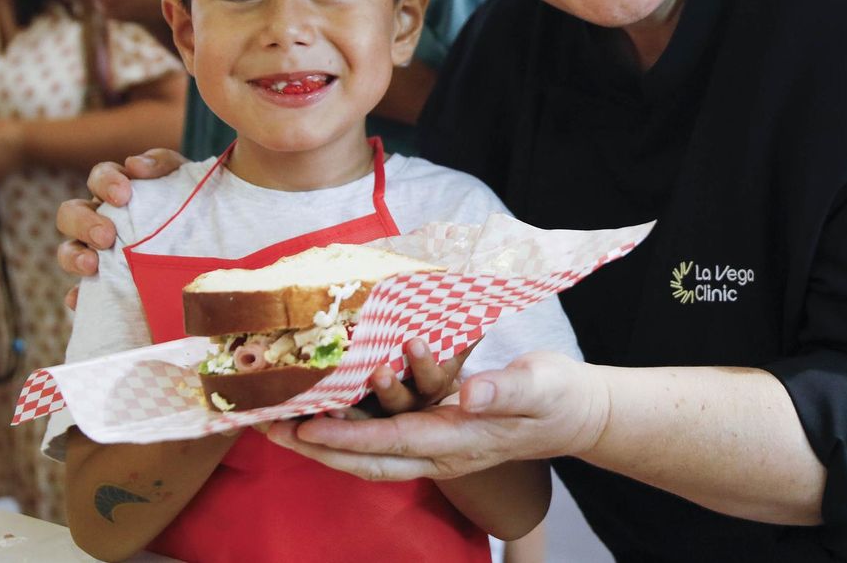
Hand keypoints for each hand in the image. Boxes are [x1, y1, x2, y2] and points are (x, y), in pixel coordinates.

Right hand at [56, 150, 186, 303]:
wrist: (216, 240)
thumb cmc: (192, 201)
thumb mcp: (185, 177)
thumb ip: (163, 164)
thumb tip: (136, 165)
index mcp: (118, 189)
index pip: (100, 177)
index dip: (106, 183)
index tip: (124, 194)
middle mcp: (101, 218)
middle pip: (71, 214)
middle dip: (84, 223)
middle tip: (106, 236)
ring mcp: (99, 252)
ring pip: (69, 251)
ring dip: (74, 257)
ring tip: (91, 266)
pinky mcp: (105, 284)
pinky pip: (82, 293)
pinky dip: (78, 297)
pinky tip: (80, 300)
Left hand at [267, 352, 608, 481]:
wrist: (576, 414)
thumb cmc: (559, 397)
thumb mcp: (540, 386)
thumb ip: (506, 390)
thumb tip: (469, 394)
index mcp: (460, 441)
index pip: (394, 443)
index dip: (348, 438)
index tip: (307, 428)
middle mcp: (441, 452)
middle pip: (368, 461)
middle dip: (317, 450)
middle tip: (270, 430)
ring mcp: (437, 447)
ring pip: (369, 454)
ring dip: (324, 443)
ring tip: (281, 422)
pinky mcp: (436, 433)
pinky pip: (383, 439)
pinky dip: (349, 430)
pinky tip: (325, 408)